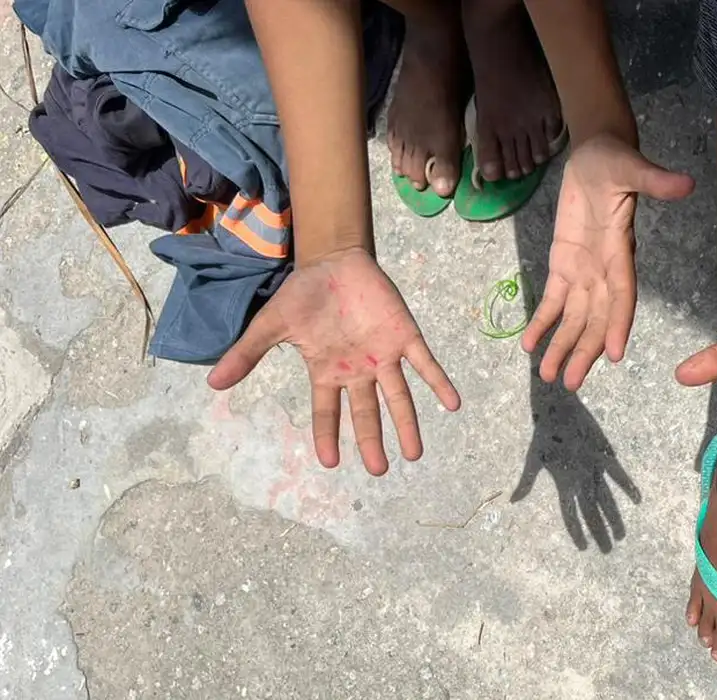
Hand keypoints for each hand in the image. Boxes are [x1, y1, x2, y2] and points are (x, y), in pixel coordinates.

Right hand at [207, 247, 460, 474]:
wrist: (334, 261)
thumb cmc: (304, 295)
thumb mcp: (272, 325)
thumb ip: (248, 354)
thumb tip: (213, 383)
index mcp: (328, 372)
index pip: (327, 412)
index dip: (328, 437)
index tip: (329, 463)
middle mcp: (359, 371)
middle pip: (367, 413)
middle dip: (372, 441)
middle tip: (379, 471)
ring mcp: (384, 355)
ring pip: (398, 397)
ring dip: (407, 424)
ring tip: (414, 454)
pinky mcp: (404, 336)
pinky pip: (425, 363)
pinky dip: (438, 383)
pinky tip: (452, 404)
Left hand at [522, 133, 693, 390]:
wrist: (598, 152)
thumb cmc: (616, 158)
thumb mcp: (632, 165)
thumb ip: (655, 179)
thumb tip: (686, 183)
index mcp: (621, 252)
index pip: (622, 294)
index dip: (618, 324)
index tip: (613, 355)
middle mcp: (604, 270)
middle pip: (596, 318)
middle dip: (584, 350)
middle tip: (569, 383)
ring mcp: (583, 269)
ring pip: (574, 317)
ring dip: (562, 346)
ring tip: (549, 376)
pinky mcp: (563, 263)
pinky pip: (552, 299)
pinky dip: (542, 322)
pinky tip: (528, 345)